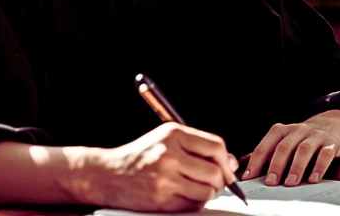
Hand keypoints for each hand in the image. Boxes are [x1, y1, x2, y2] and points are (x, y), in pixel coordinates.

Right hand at [81, 122, 238, 211]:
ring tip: (194, 188)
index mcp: (173, 134)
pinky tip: (182, 195)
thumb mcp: (167, 140)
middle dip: (220, 180)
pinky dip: (194, 203)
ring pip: (207, 191)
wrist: (109, 174)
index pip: (215, 146)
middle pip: (215, 172)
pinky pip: (193, 205)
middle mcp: (169, 153)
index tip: (228, 169)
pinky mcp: (161, 199)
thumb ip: (198, 147)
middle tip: (213, 182)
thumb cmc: (141, 156)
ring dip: (207, 193)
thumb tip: (231, 162)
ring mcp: (165, 177)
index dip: (226, 160)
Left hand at [242, 110, 339, 186]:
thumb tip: (243, 164)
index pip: (265, 145)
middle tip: (270, 183)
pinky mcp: (331, 143)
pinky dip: (319, 167)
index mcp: (282, 130)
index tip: (249, 177)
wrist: (333, 126)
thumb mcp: (284, 141)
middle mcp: (297, 130)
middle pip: (284, 147)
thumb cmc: (302, 138)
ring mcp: (314, 136)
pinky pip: (325, 155)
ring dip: (296, 167)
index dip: (256, 161)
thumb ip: (267, 152)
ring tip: (291, 183)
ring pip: (303, 150)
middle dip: (275, 165)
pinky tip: (313, 179)